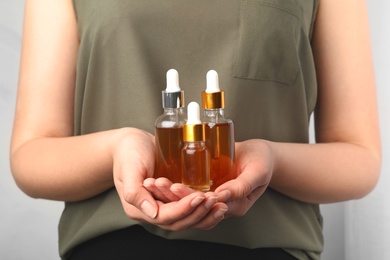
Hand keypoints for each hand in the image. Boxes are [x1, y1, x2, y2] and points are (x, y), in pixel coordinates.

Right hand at [112, 128, 226, 230]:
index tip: (200, 197)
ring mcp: (163, 205)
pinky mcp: (172, 198)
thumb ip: (135, 192)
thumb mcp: (129, 169)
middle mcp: (152, 211)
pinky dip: (202, 208)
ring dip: (204, 214)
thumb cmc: (128, 153)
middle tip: (215, 200)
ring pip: (187, 218)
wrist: (131, 142)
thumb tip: (152, 213)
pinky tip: (216, 201)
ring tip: (220, 204)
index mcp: (138, 209)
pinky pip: (188, 208)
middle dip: (199, 212)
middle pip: (179, 222)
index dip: (184, 209)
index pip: (166, 216)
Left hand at [147, 140, 273, 218]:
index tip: (174, 187)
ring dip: (169, 193)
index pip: (209, 208)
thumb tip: (221, 196)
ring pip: (188, 201)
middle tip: (157, 183)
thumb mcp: (258, 172)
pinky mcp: (206, 186)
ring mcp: (212, 196)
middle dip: (173, 196)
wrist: (259, 152)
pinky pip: (188, 190)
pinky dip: (173, 186)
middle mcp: (221, 206)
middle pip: (194, 207)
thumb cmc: (262, 161)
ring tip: (153, 182)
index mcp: (235, 206)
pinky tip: (160, 178)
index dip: (190, 199)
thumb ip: (242, 185)